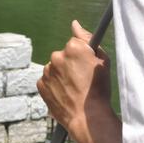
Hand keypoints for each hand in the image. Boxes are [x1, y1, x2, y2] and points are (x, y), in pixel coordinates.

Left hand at [37, 19, 110, 134]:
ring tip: (74, 89)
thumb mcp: (102, 60)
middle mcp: (57, 56)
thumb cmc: (99, 89)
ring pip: (55, 67)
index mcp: (73, 47)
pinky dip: (54, 85)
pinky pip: (48, 79)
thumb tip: (74, 24)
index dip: (83, 54)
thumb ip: (87, 38)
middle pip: (64, 54)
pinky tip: (65, 93)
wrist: (88, 118)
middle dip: (70, 63)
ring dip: (62, 74)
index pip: (75, 43)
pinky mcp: (41, 85)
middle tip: (81, 78)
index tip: (86, 65)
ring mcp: (47, 71)